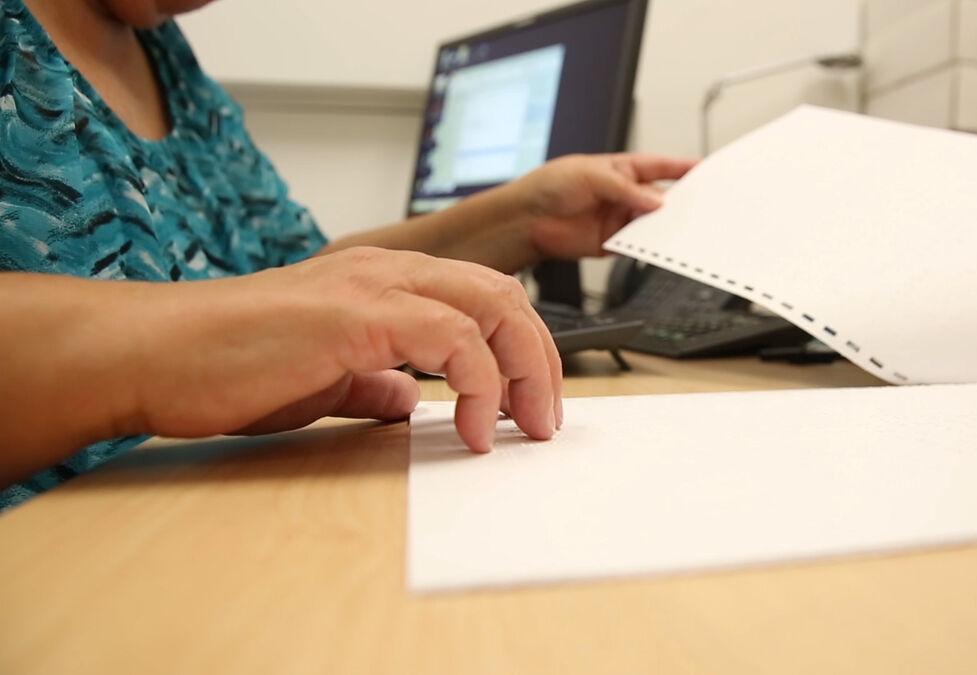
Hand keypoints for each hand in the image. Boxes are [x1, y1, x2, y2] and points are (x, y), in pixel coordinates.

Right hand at [25, 248, 559, 463]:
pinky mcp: (356, 314)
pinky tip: (474, 429)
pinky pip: (451, 338)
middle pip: (504, 296)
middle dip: (540, 360)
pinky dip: (480, 384)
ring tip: (525, 427)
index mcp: (383, 279)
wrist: (154, 355)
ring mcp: (373, 284)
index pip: (483, 296)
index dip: (522, 349)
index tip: (531, 404)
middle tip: (545, 420)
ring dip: (524, 371)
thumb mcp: (322, 378)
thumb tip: (410, 402)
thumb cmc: (225, 366)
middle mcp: (387, 270)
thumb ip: (373, 382)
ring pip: (492, 305)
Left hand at [507, 153, 696, 259]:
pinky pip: (638, 246)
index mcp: (624, 169)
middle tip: (702, 208)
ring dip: (668, 228)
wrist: (526, 219)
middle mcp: (626, 194)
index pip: (663, 167)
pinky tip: (658, 247)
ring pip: (654, 224)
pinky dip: (650, 248)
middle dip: (683, 203)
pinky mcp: (613, 243)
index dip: (686, 168)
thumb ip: (625, 189)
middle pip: (663, 198)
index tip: (708, 171)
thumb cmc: (551, 185)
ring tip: (684, 230)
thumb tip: (656, 201)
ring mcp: (621, 219)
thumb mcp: (591, 176)